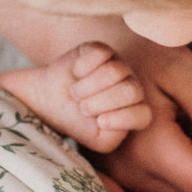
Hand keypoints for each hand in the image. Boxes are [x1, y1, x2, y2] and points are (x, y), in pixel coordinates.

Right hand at [0, 42, 154, 151]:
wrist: (47, 103)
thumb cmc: (75, 124)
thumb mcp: (97, 141)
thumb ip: (114, 136)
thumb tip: (114, 118)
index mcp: (134, 111)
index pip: (144, 114)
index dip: (122, 118)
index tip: (99, 122)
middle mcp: (131, 87)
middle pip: (132, 90)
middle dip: (102, 102)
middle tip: (82, 108)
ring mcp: (118, 66)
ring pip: (116, 71)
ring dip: (89, 86)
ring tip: (76, 93)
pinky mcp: (101, 50)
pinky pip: (100, 54)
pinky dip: (83, 66)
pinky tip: (75, 74)